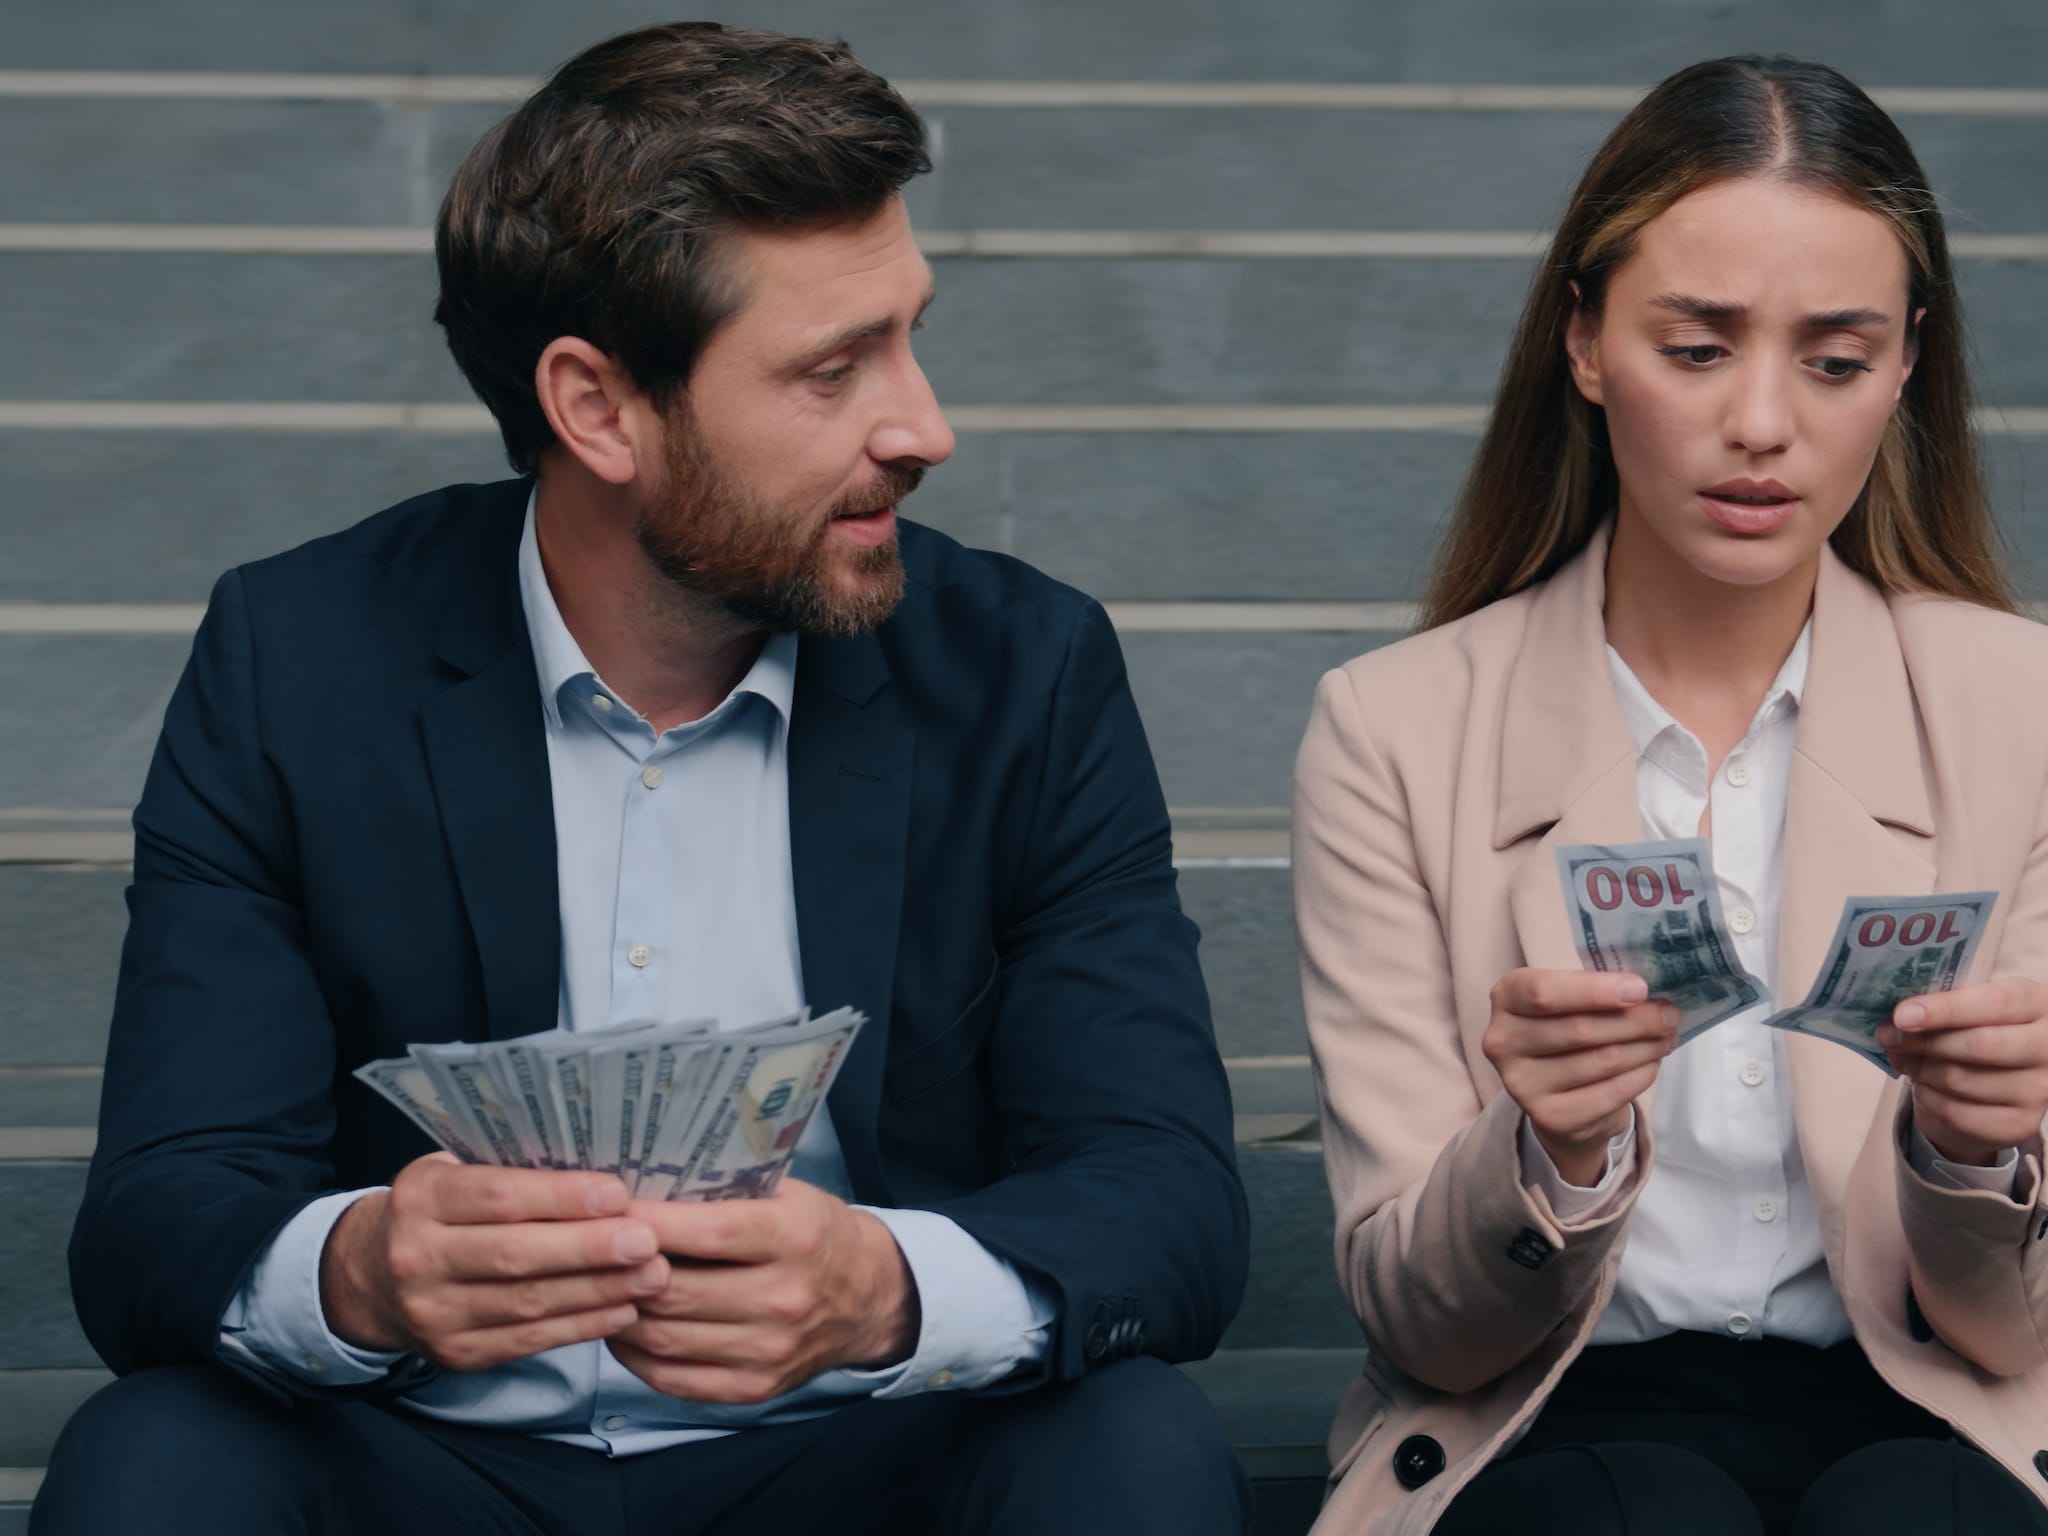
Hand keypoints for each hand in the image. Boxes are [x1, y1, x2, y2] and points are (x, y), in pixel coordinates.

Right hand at [320, 1153, 669, 1369]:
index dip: (561, 1197)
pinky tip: (624, 1310)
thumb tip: (603, 1171)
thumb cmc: (439, 1210)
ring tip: (651, 1276)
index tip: (618, 1194)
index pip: (498, 1197)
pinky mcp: (456, 1353)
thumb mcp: (455, 1172)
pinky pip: (528, 1341)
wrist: (372, 1279)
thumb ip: (512, 1169)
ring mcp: (434, 1313)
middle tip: (648, 1241)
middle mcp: (418, 1258)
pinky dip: (582, 1326)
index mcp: (421, 1198)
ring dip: (599, 1291)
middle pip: (517, 1255)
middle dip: (590, 1249)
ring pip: (528, 1304)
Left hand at [607, 1178, 917, 1404]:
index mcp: (794, 1237)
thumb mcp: (786, 1194)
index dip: (649, 1223)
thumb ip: (724, 1191)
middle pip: (677, 1291)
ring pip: (665, 1338)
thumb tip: (640, 1185)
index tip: (606, 1208)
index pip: (708, 1233)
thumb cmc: (813, 1232)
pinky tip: (624, 1327)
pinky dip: (635, 1356)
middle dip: (622, 1270)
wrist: (867, 1297)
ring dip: (620, 1313)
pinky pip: (673, 1379)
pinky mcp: (754, 1389)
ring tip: (600, 1287)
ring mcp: (770, 1350)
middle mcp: (785, 1298)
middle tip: (591, 1251)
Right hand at [1482, 969, 1677, 1185]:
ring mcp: (1522, 1083)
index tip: (1640, 989)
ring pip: (1601, 1061)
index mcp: (1506, 997)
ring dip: (1645, 1047)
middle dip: (1637, 1021)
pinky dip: (1641, 1076)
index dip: (1595, 991)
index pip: (1544, 992)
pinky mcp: (1549, 1116)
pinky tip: (1651, 1064)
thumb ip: (1598, 989)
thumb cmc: (1568, 1028)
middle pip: (1579, 1028)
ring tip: (1665, 1037)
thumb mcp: (1570, 998)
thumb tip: (1650, 994)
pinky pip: (1611, 1093)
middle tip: (1669, 1015)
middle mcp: (1503, 1041)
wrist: (1554, 1091)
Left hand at [1878, 978, 2047, 1166]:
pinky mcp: (2021, 1125)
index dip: (1946, 1009)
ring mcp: (2039, 1090)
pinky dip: (1928, 1098)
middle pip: (1979, 1045)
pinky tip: (1922, 1085)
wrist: (1998, 1082)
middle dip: (1924, 1041)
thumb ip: (1941, 1005)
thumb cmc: (1977, 1028)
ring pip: (1961, 1080)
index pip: (1995, 1003)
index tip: (1902, 1015)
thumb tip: (1896, 1020)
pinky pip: (1957, 1113)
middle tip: (1888, 1036)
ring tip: (1902, 1057)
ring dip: (1919, 1068)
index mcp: (2037, 1004)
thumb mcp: (1968, 1006)